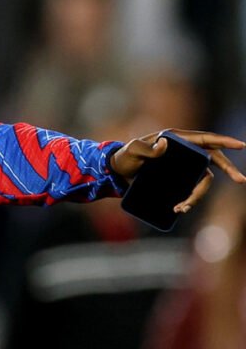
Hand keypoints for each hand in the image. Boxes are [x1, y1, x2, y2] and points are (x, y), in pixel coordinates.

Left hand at [111, 130, 245, 212]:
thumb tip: (164, 144)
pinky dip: (190, 199)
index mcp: (176, 139)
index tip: (240, 145)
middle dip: (228, 169)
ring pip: (202, 179)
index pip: (205, 139)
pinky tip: (179, 208)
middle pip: (212, 158)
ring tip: (181, 208)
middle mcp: (182, 150)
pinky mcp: (177, 177)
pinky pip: (191, 188)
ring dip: (197, 195)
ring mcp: (181, 164)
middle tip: (241, 180)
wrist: (115, 172)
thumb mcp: (132, 151)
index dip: (223, 141)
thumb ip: (146, 148)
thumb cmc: (123, 157)